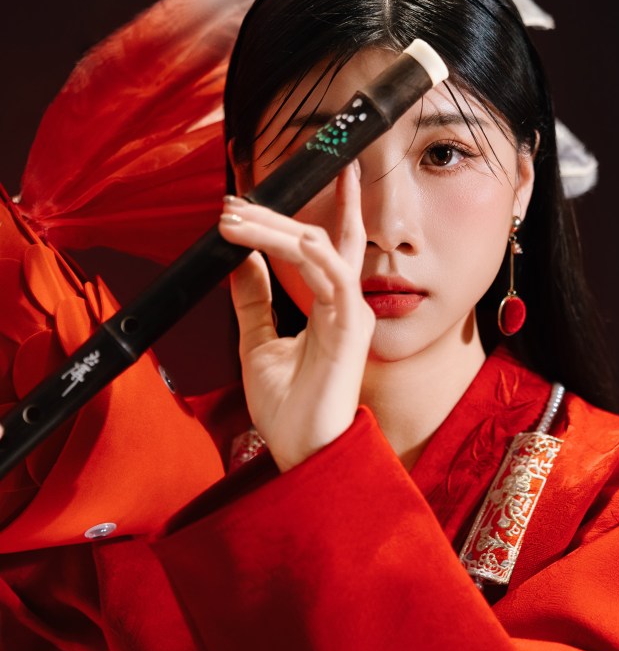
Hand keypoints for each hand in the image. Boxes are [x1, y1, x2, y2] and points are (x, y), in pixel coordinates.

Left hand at [218, 165, 374, 471]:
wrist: (299, 449)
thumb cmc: (287, 406)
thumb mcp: (257, 342)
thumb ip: (254, 300)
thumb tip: (243, 260)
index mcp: (325, 305)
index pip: (313, 246)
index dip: (278, 221)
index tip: (239, 206)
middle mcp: (342, 303)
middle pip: (317, 238)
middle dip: (275, 214)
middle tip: (233, 202)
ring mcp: (350, 314)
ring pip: (319, 251)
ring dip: (278, 230)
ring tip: (238, 220)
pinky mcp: (352, 331)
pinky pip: (341, 282)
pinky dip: (320, 257)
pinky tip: (297, 239)